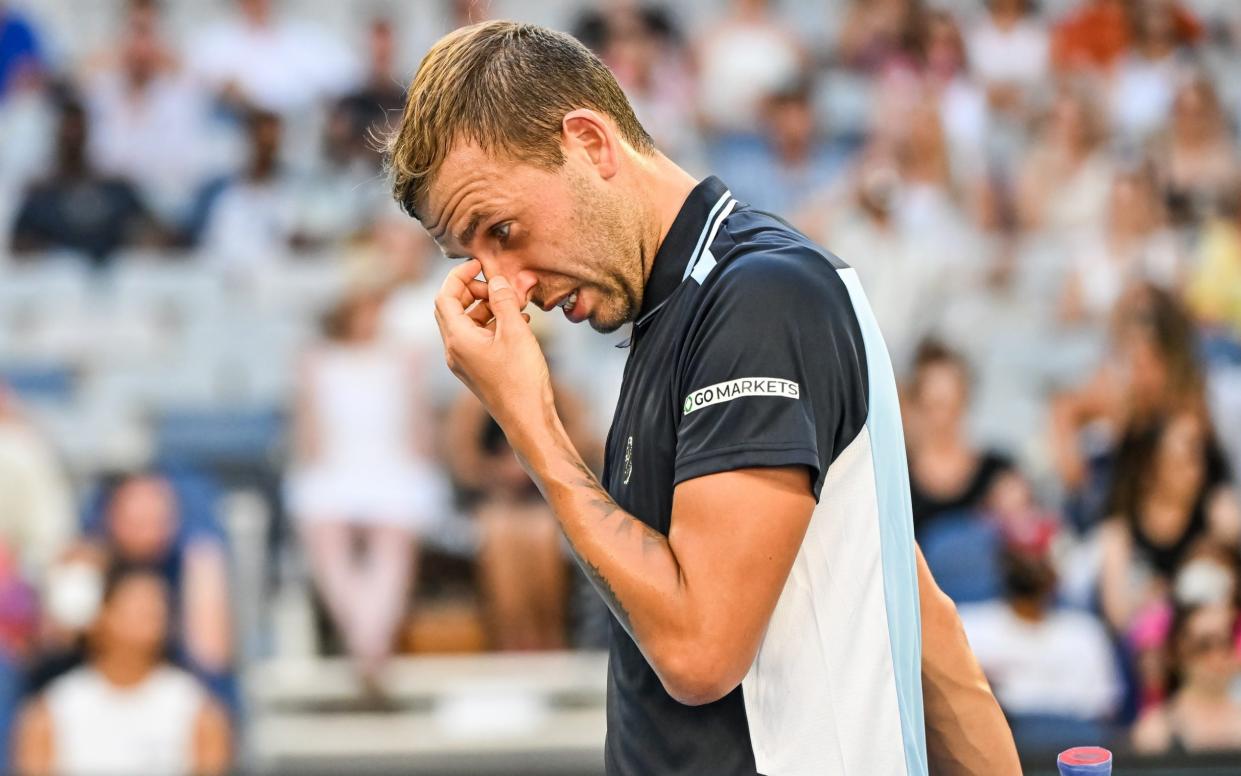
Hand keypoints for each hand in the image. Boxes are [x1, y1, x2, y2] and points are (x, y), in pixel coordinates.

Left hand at [434, 259, 554, 440]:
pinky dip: (493, 324)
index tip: (480, 265)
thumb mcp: (515, 332)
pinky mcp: (478, 370)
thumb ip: (503, 301)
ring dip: (487, 307)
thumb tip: (496, 280)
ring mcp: (465, 362)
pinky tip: (518, 322)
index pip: (444, 297)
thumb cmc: (521, 379)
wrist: (527, 420)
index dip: (459, 276)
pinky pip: (478, 337)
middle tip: (499, 285)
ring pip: (468, 323)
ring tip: (514, 303)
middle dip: (474, 291)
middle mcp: (454, 350)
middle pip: (452, 308)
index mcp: (457, 339)